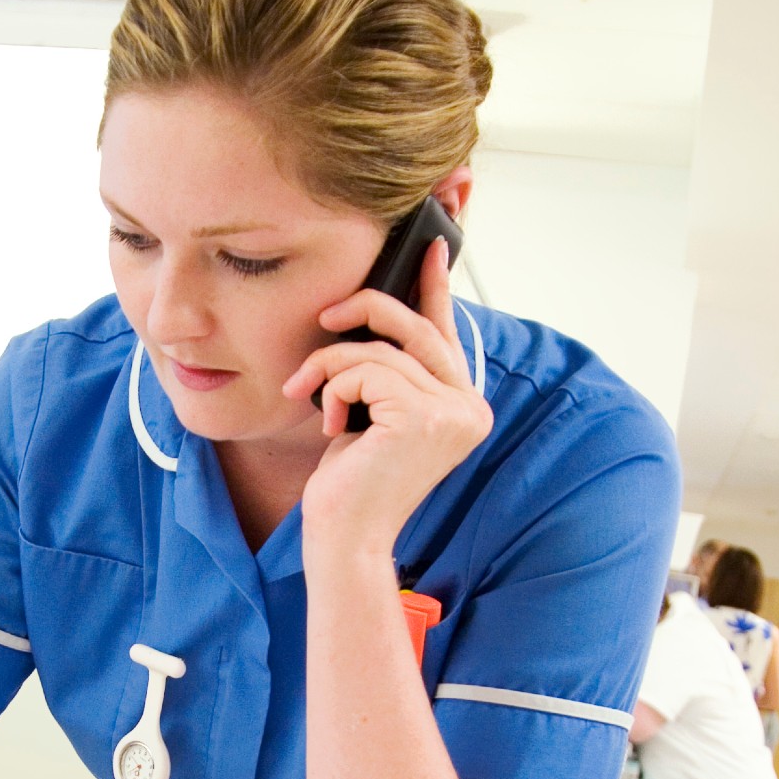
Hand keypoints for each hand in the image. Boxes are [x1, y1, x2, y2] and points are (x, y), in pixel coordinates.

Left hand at [282, 239, 491, 553]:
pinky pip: (365, 371)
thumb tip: (372, 315)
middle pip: (415, 328)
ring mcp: (453, 413)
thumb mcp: (369, 412)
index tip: (428, 244)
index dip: (433, 286)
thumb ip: (385, 371)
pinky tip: (330, 427)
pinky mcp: (423, 419)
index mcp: (461, 404)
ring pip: (378, 350)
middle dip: (363, 312)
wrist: (344, 534)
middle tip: (325, 317)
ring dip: (330, 368)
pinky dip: (333, 389)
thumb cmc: (350, 479)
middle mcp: (469, 407)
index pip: (446, 332)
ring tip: (309, 398)